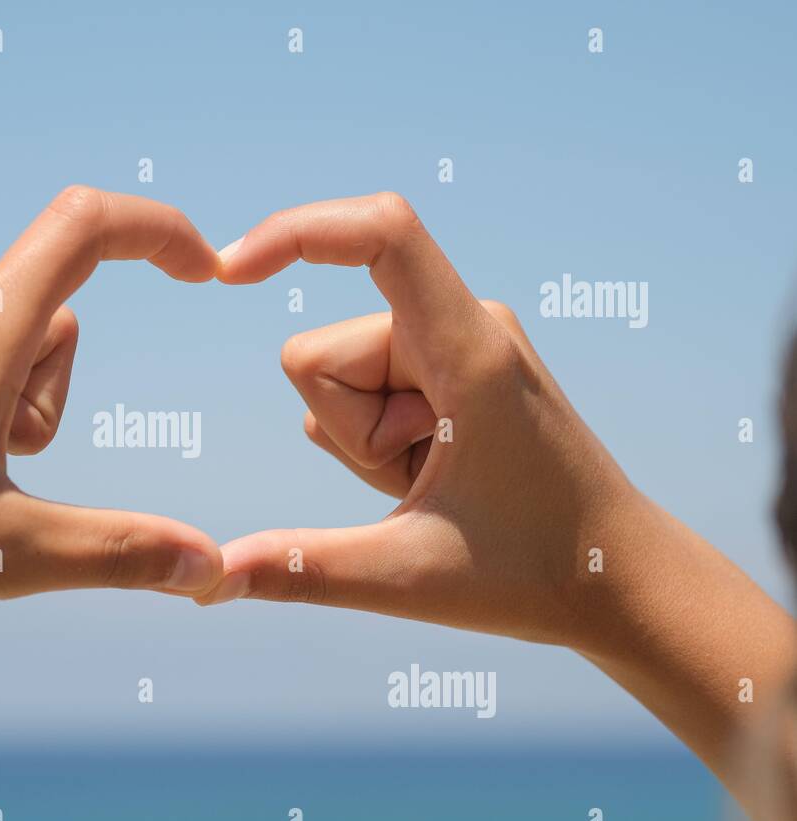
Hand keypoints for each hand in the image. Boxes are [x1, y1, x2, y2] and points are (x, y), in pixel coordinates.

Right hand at [198, 193, 642, 650]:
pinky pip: (364, 383)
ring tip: (434, 479)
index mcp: (467, 352)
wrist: (621, 580)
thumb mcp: (405, 579)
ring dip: (363, 439)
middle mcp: (464, 326)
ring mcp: (459, 342)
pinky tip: (434, 471)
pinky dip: (376, 436)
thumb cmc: (536, 575)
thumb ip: (299, 569)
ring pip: (337, 373)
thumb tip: (208, 577)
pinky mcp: (453, 364)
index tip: (231, 272)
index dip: (299, 232)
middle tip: (420, 479)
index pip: (381, 234)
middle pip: (320, 352)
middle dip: (344, 429)